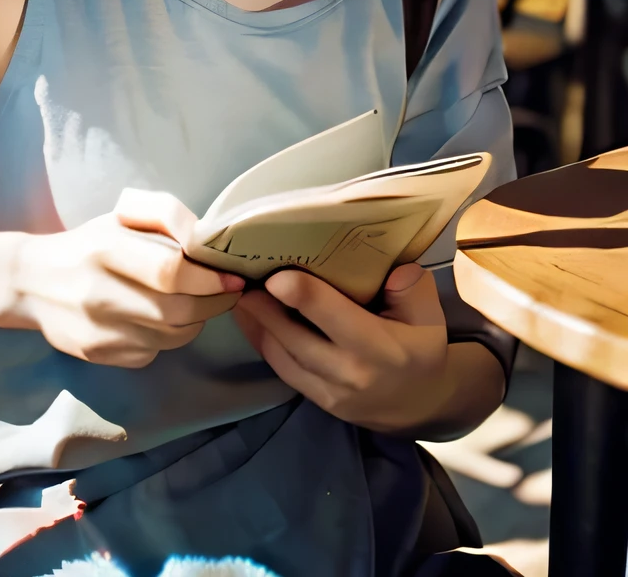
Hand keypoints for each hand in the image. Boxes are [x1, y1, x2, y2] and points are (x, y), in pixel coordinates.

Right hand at [0, 189, 243, 368]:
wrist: (31, 282)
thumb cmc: (88, 243)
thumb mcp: (122, 217)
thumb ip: (166, 217)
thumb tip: (208, 240)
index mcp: (105, 248)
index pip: (169, 271)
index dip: (209, 278)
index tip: (232, 276)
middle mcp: (98, 292)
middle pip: (176, 311)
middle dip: (213, 304)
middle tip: (229, 293)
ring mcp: (96, 329)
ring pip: (169, 337)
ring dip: (196, 322)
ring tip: (199, 304)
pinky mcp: (97, 354)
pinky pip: (151, 352)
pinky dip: (168, 338)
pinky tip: (163, 320)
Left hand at [234, 263, 448, 432]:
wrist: (421, 405)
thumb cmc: (421, 348)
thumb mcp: (429, 315)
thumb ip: (411, 287)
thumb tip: (389, 265)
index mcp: (380, 348)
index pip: (335, 318)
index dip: (303, 295)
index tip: (277, 275)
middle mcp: (351, 373)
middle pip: (297, 338)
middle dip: (265, 308)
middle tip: (242, 275)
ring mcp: (331, 392)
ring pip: (283, 356)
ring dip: (257, 324)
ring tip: (240, 292)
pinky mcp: (318, 400)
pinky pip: (283, 370)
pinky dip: (262, 342)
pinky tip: (250, 318)